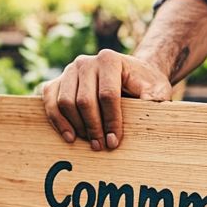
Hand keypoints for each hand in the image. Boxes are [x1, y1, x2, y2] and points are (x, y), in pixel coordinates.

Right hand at [41, 49, 173, 150]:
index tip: (114, 141)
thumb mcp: (157, 88)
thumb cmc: (144, 84)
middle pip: (84, 100)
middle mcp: (86, 62)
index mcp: (110, 60)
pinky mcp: (58, 81)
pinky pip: (49, 100)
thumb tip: (149, 105)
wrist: (130, 74)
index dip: (111, 121)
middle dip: (93, 127)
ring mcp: (69, 70)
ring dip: (76, 126)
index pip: (107, 94)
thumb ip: (155, 97)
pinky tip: (69, 136)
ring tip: (90, 142)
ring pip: (65, 102)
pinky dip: (56, 120)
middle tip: (101, 146)